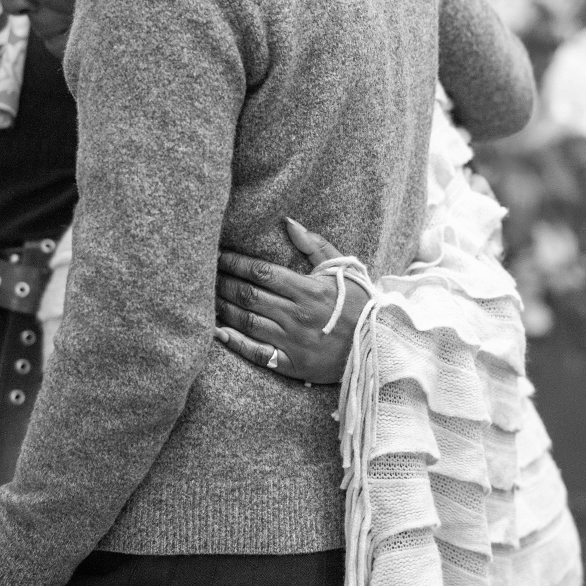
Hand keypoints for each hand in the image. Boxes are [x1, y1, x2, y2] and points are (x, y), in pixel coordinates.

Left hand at [215, 218, 368, 383]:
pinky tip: (217, 332)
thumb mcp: (343, 270)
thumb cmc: (359, 304)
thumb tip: (289, 222)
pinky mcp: (292, 363)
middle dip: (224, 283)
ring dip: (224, 308)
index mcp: (309, 290)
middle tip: (206, 276)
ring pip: (248, 322)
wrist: (379, 345)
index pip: (262, 272)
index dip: (236, 263)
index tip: (220, 256)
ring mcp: (293, 341)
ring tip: (208, 298)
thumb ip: (315, 245)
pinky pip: (257, 353)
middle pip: (250, 296)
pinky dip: (235, 342)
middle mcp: (298, 315)